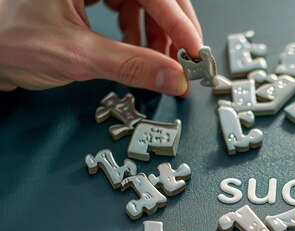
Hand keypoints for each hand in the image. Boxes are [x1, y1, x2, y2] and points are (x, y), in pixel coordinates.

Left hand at [0, 0, 202, 94]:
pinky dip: (140, 33)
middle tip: (187, 59)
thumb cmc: (10, 40)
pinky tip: (138, 51)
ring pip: (146, 2)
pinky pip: (130, 9)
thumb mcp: (77, 55)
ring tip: (160, 63)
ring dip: (159, 34)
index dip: (178, 21)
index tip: (193, 51)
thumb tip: (171, 77)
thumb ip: (130, 66)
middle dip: (173, 29)